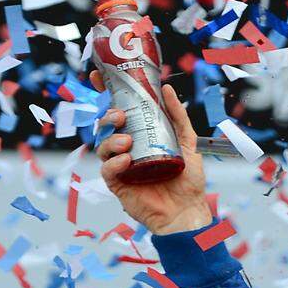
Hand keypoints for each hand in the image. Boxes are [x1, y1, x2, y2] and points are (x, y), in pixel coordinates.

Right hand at [92, 75, 212, 235]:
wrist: (188, 210)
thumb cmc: (189, 180)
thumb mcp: (188, 142)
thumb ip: (178, 116)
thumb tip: (167, 89)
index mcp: (141, 135)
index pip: (119, 111)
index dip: (105, 93)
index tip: (98, 77)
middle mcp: (128, 148)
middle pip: (107, 126)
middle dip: (109, 117)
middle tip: (121, 117)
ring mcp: (122, 166)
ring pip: (103, 146)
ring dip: (111, 140)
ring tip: (128, 142)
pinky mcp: (119, 184)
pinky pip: (107, 170)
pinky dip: (113, 163)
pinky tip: (126, 160)